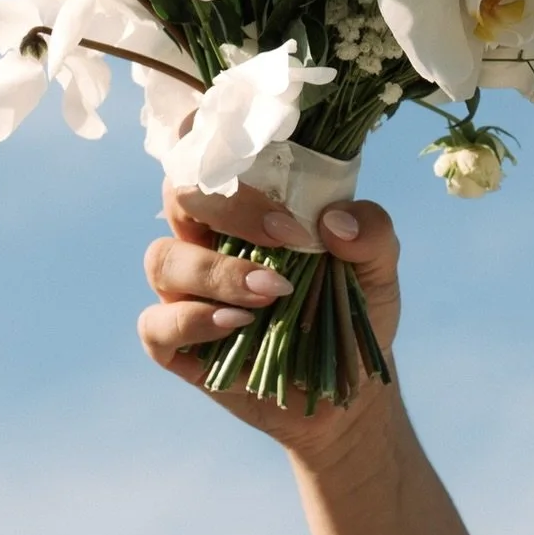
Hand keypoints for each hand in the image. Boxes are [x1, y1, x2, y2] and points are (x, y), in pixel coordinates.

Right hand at [139, 176, 401, 456]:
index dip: (230, 149)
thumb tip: (335, 222)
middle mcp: (204, 236)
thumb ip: (371, 231)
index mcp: (243, 201)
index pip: (209, 148)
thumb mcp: (378, 264)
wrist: (347, 386)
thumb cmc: (352, 306)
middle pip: (178, 192)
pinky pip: (155, 324)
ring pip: (162, 259)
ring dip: (215, 273)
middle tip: (284, 238)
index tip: (286, 185)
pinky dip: (192, 321)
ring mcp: (184, 288)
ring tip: (270, 295)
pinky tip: (236, 326)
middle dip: (226, 207)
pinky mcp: (175, 343)